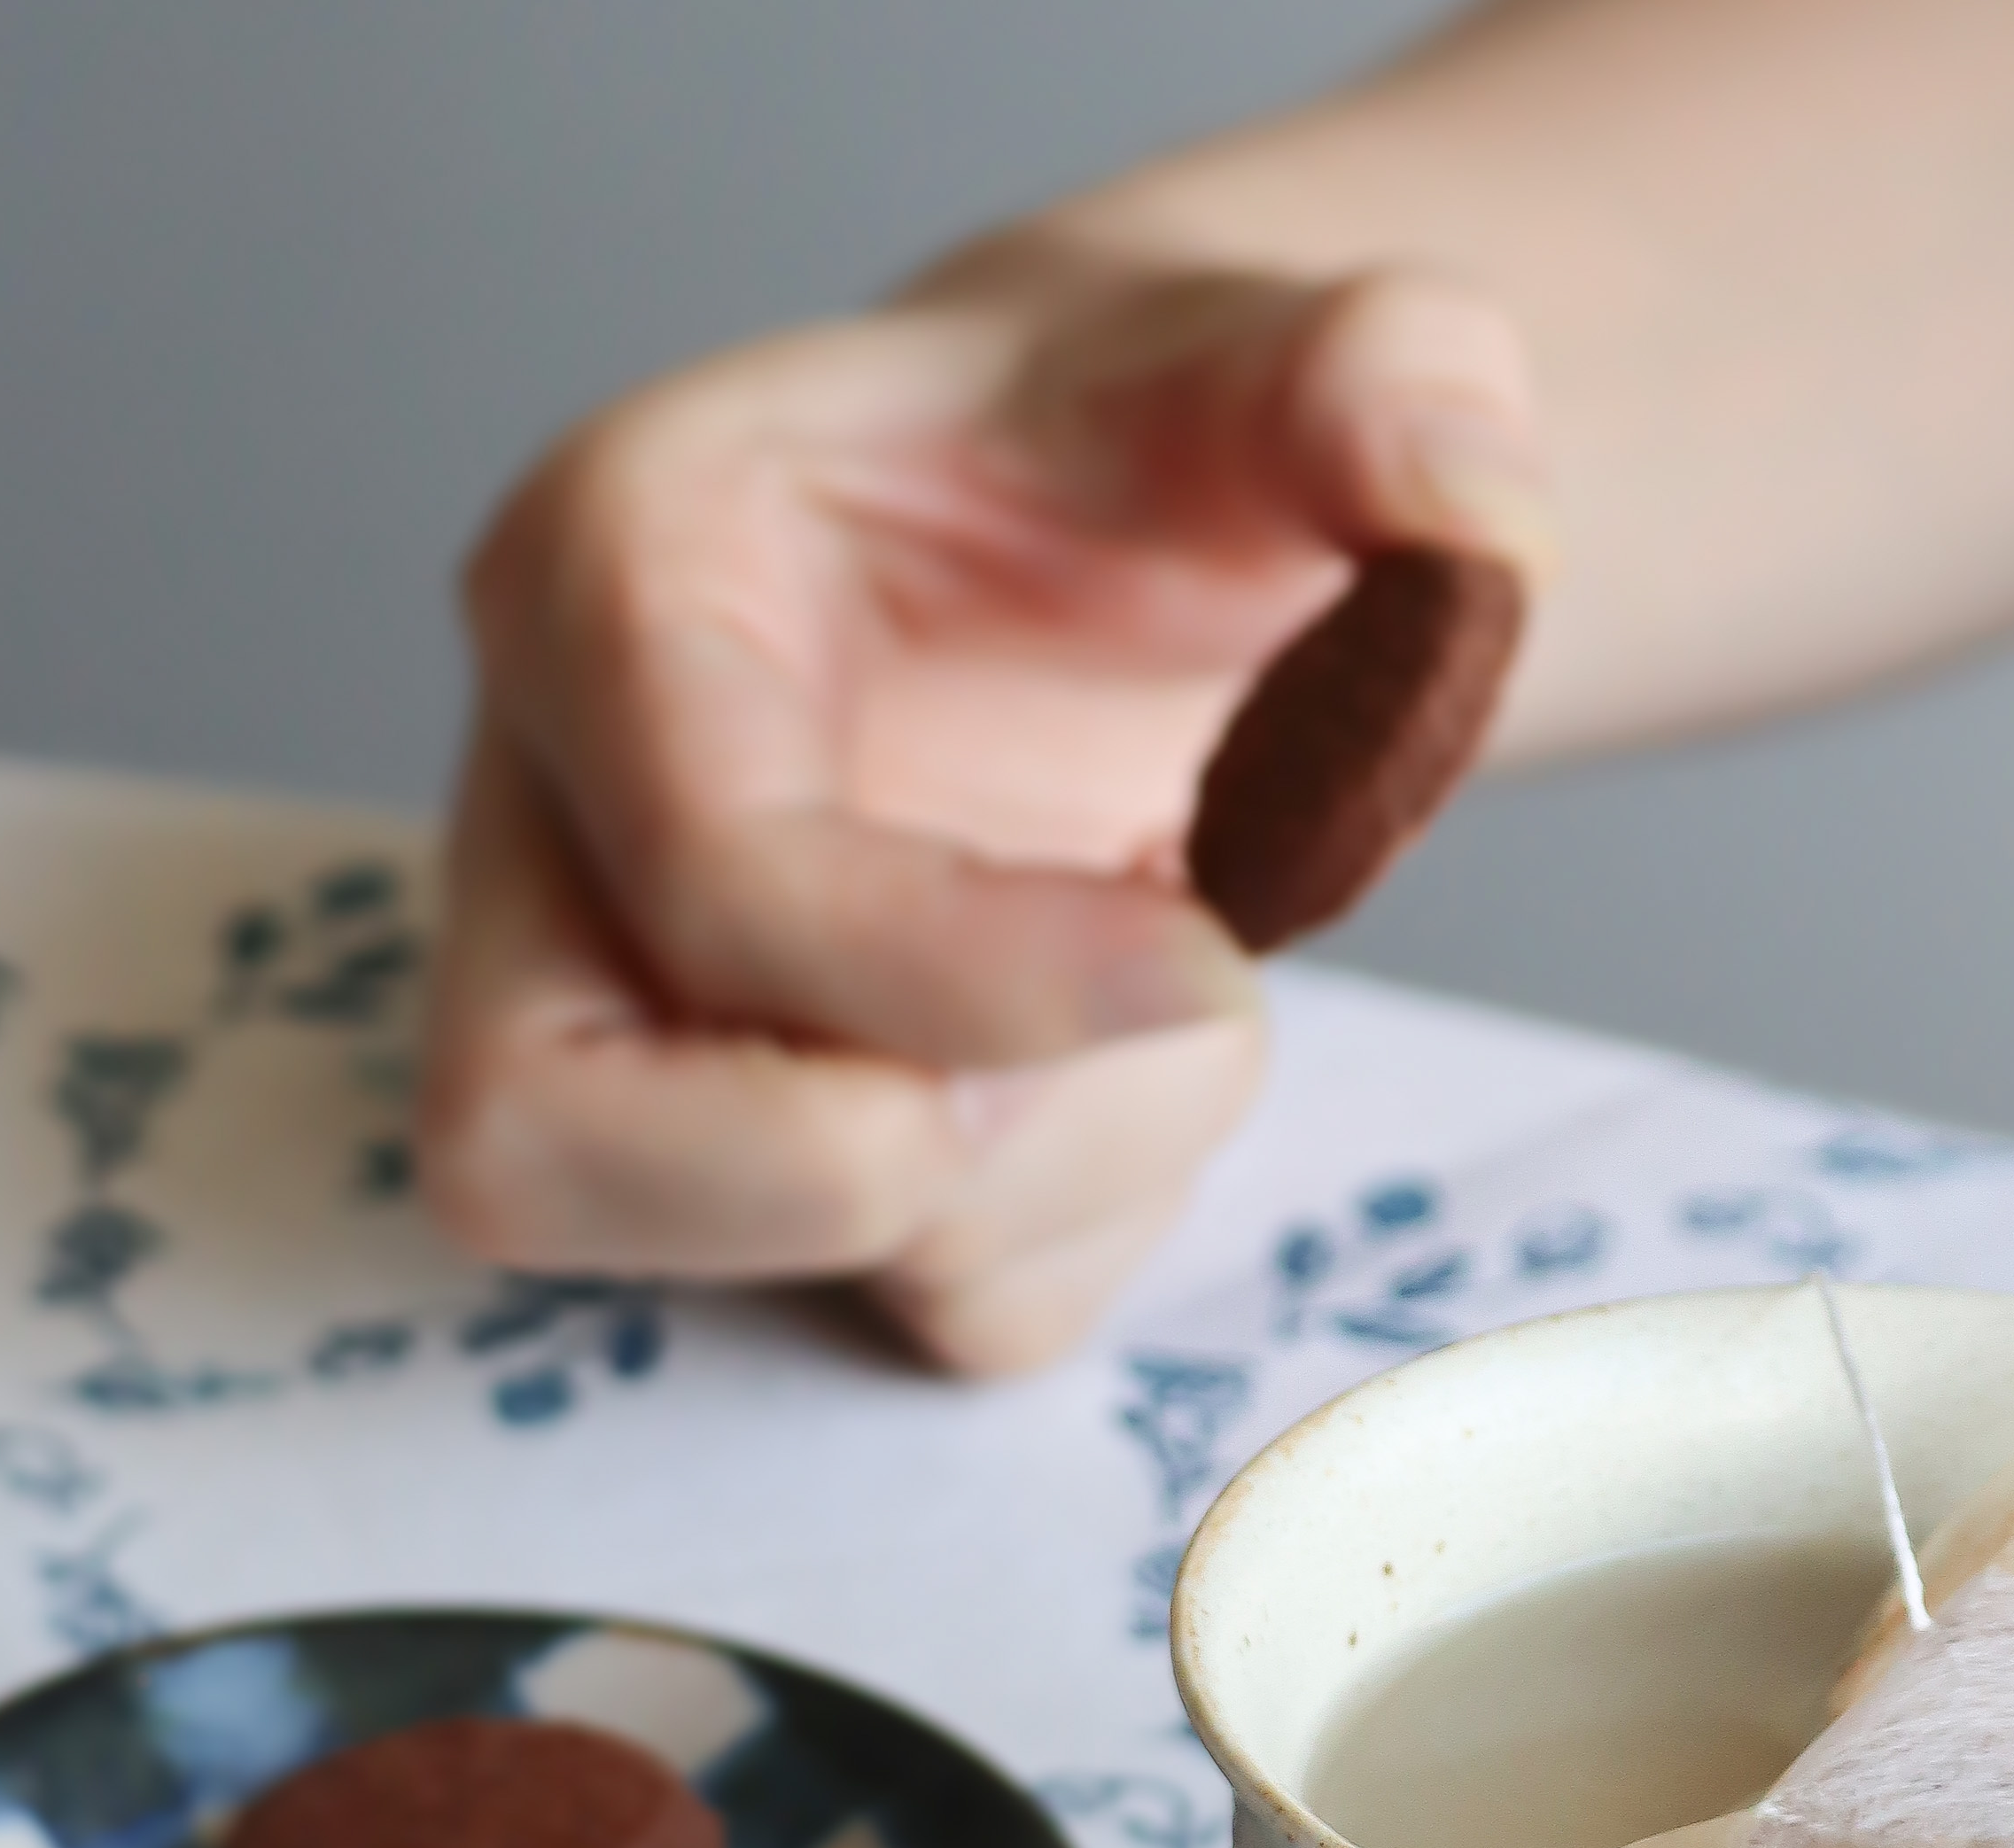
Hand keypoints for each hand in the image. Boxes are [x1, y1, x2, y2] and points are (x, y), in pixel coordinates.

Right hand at [420, 238, 1552, 1372]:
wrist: (1138, 544)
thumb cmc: (1159, 456)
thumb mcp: (1291, 364)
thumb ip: (1382, 380)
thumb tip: (1468, 484)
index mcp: (618, 579)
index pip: (707, 876)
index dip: (972, 975)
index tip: (1216, 958)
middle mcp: (557, 821)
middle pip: (546, 1138)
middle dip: (893, 1152)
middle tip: (1136, 1009)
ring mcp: (624, 1013)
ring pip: (767, 1261)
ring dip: (1064, 1168)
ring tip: (1180, 968)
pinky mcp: (755, 1166)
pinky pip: (921, 1317)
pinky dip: (1091, 1228)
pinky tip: (1139, 1056)